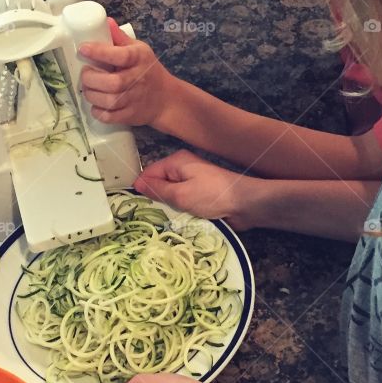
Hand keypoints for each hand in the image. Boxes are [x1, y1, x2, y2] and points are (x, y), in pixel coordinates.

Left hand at [79, 21, 177, 126]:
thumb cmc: (148, 71)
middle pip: (111, 83)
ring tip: (88, 88)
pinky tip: (96, 103)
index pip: (120, 55)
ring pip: (107, 101)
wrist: (166, 99)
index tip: (83, 49)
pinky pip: (108, 116)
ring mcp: (133, 100)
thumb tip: (106, 21)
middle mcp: (136, 80)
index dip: (99, 52)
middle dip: (91, 78)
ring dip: (91, 94)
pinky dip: (97, 111)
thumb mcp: (140, 50)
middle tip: (86, 73)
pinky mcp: (129, 116)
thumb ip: (120, 38)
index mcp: (138, 59)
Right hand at [135, 150, 259, 228]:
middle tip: (149, 215)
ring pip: (170, 194)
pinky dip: (179, 210)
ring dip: (168, 206)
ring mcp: (193, 181)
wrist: (245, 204)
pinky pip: (182, 201)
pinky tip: (177, 220)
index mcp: (176, 161)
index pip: (149, 172)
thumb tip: (138, 184)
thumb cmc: (213, 196)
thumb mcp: (181, 194)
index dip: (141, 187)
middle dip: (155, 198)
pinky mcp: (200, 193)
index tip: (136, 205)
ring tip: (163, 220)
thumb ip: (158, 190)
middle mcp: (183, 168)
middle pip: (159, 183)